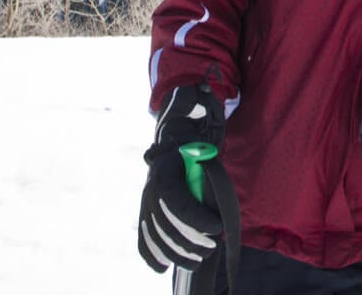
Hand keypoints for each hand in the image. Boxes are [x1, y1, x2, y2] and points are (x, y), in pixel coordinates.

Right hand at [137, 84, 226, 273]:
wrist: (180, 115)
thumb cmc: (193, 110)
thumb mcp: (198, 104)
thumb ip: (199, 104)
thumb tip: (204, 94)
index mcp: (164, 160)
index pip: (173, 199)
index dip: (193, 218)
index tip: (216, 227)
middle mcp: (153, 179)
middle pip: (163, 222)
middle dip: (188, 239)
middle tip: (212, 245)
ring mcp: (150, 192)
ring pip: (155, 231)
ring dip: (175, 251)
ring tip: (199, 258)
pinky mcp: (154, 202)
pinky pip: (145, 231)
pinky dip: (150, 252)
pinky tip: (160, 268)